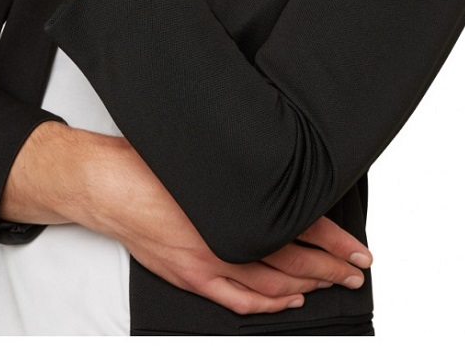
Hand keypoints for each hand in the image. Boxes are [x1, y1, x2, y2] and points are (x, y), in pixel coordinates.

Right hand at [92, 141, 371, 313]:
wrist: (106, 184)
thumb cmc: (150, 165)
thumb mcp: (206, 159)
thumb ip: (244, 173)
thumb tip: (280, 176)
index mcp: (236, 206)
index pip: (301, 227)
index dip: (334, 241)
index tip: (358, 248)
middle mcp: (227, 240)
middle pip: (294, 260)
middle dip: (331, 267)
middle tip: (357, 270)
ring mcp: (209, 263)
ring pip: (272, 283)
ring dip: (307, 286)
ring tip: (333, 284)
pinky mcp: (191, 276)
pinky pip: (238, 300)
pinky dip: (268, 304)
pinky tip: (287, 301)